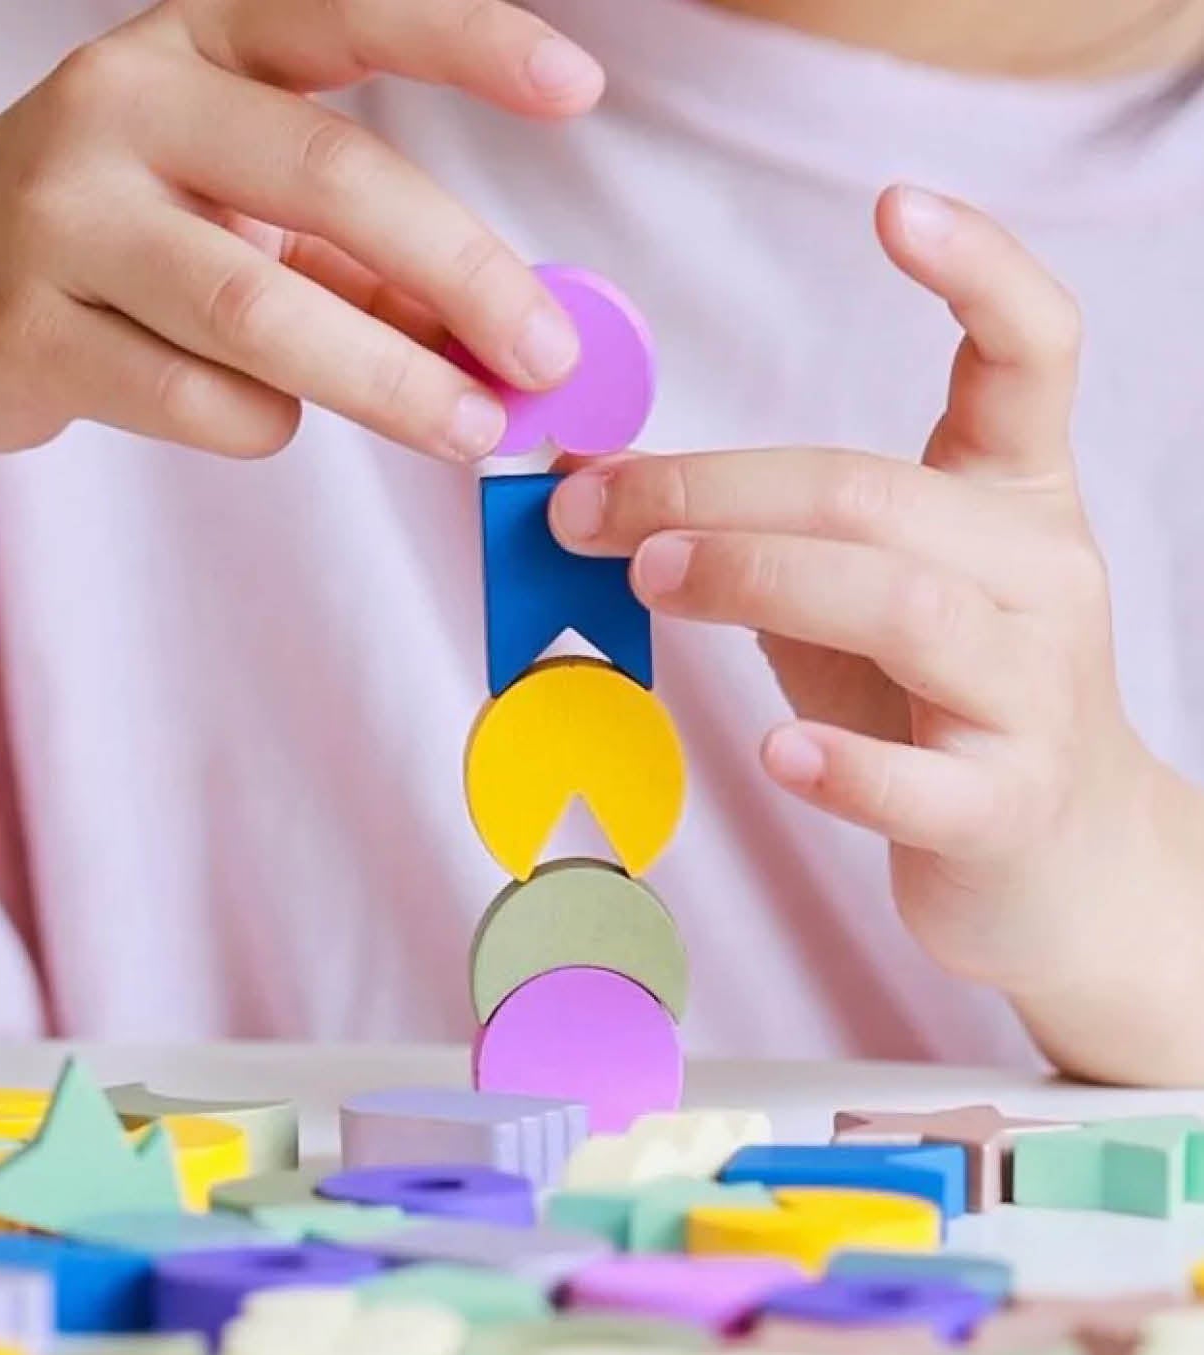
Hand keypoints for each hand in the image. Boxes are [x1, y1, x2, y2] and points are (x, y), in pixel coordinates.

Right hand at [0, 0, 602, 470]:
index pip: (340, 9)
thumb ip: (339, 250)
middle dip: (458, 276)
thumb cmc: (96, 248)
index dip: (465, 38)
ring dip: (385, 381)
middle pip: (326, 181)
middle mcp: (112, 103)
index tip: (580, 84)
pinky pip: (191, 397)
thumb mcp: (211, 206)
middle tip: (543, 357)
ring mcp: (56, 216)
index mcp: (180, 41)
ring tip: (466, 429)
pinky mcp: (25, 332)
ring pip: (259, 309)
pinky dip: (259, 422)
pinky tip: (269, 418)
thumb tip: (493, 325)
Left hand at [548, 187, 1175, 1020]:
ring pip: (904, 610)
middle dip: (716, 491)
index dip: (980, 269)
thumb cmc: (931, 706)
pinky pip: (925, 781)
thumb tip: (585, 475)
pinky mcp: (1003, 807)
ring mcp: (1033, 695)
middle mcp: (1040, 579)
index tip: (894, 205)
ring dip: (761, 582)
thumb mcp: (849, 594)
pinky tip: (776, 748)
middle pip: (875, 498)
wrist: (1058, 860)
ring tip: (655, 580)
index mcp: (1014, 503)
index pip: (1034, 357)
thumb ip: (751, 531)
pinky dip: (845, 764)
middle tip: (592, 509)